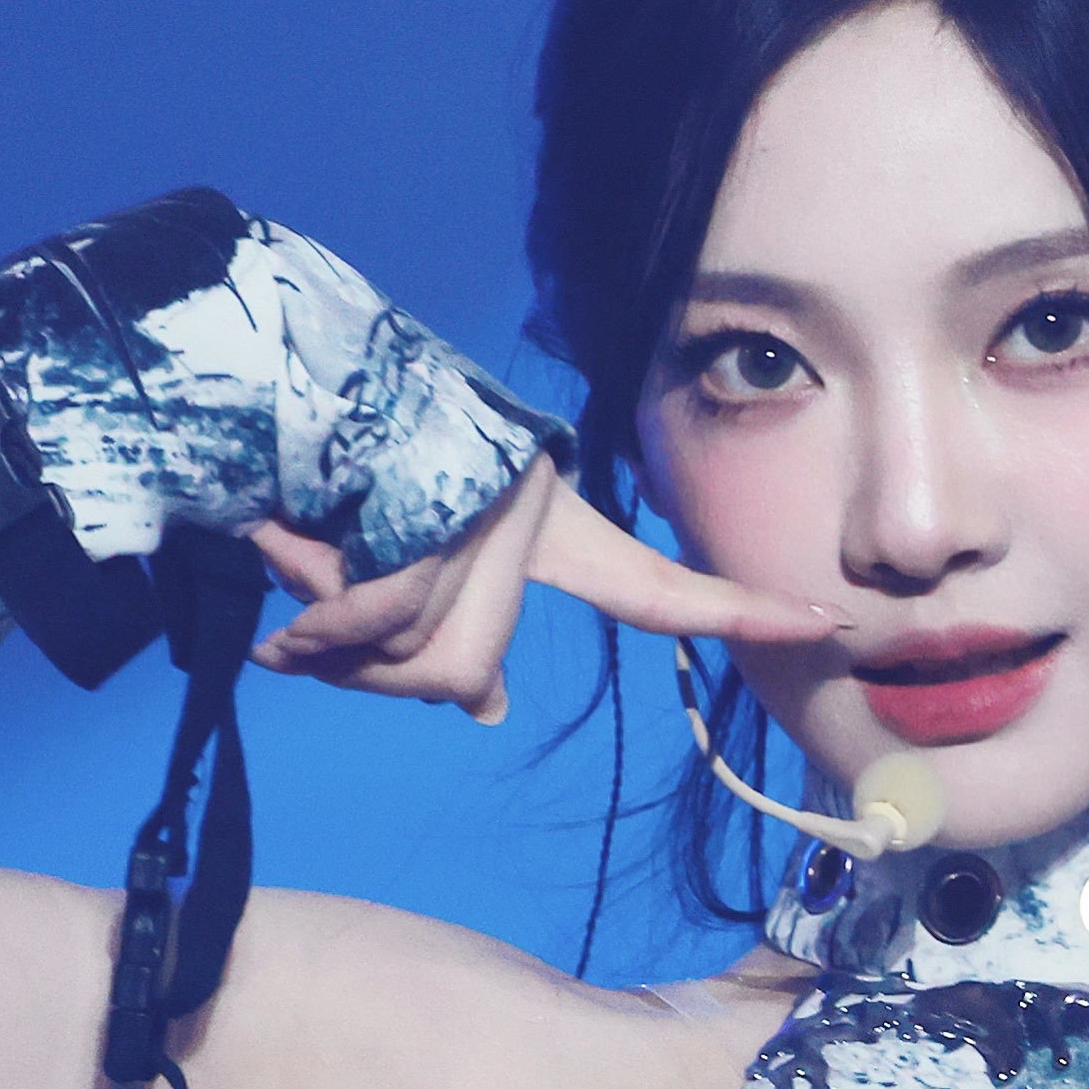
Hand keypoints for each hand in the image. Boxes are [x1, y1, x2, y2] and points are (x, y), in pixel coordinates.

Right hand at [249, 453, 832, 723]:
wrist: (258, 376)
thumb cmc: (329, 479)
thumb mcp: (400, 577)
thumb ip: (449, 641)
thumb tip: (484, 712)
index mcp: (546, 524)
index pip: (657, 588)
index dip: (739, 610)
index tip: (831, 625)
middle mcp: (525, 509)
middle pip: (468, 667)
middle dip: (377, 666)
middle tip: (305, 636)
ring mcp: (472, 499)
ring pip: (416, 655)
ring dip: (328, 631)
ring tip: (292, 556)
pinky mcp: (412, 492)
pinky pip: (360, 619)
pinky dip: (304, 612)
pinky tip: (271, 542)